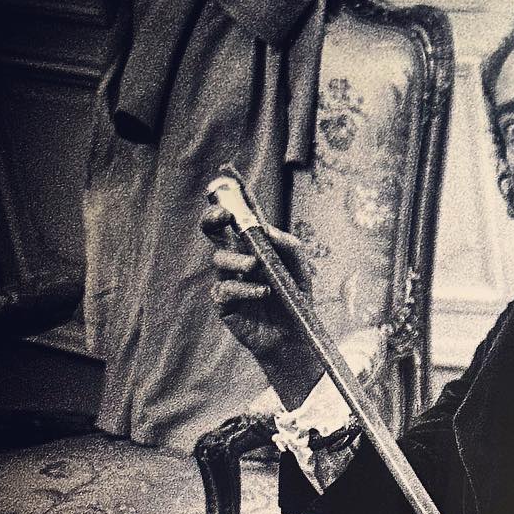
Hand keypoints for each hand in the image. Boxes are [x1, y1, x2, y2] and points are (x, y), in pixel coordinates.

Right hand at [201, 208, 320, 404]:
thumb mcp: (301, 269)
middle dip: (214, 218)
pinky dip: (244, 288)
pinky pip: (225, 289)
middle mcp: (236, 258)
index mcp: (252, 244)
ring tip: (256, 267)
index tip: (224, 176)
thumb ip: (289, 245)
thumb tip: (267, 230)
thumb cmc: (295, 299)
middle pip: (213, 230)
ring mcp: (228, 279)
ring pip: (219, 259)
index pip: (239, 215)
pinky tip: (262, 293)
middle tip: (224, 216)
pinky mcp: (225, 303)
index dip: (231, 195)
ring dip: (237, 260)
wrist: (294, 337)